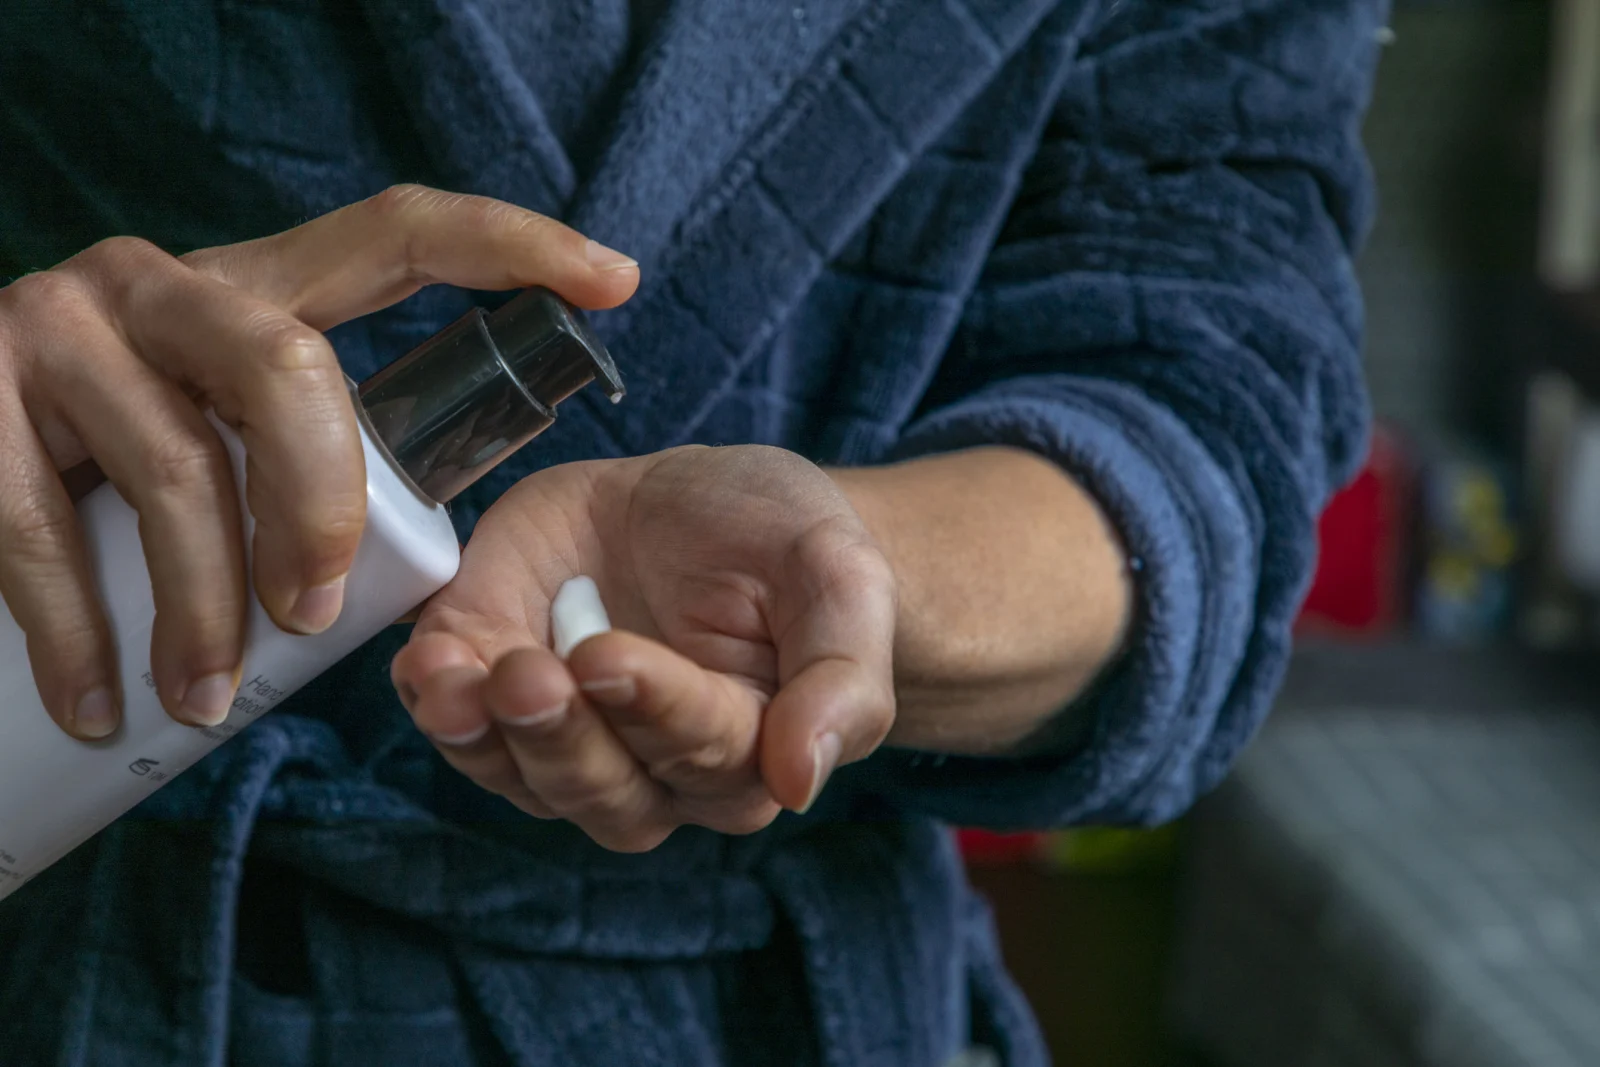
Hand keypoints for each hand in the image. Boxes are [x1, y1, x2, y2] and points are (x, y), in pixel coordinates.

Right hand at [0, 185, 638, 738]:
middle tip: (316, 615)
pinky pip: (38, 531)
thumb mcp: (221, 431)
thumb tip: (396, 586)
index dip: (510, 246)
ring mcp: (60, 329)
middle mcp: (160, 285)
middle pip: (292, 369)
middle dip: (325, 507)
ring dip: (204, 609)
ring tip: (208, 703)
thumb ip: (299, 460)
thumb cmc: (118, 460)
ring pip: (174, 469)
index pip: (396, 236)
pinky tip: (104, 706)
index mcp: (254, 288)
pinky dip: (79, 639)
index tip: (617, 280)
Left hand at [390, 445, 897, 851]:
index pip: (702, 751)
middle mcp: (655, 767)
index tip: (608, 656)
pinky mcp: (498, 683)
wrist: (707, 500)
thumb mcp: (841, 578)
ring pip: (523, 775)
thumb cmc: (784, 540)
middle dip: (559, 737)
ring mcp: (569, 734)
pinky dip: (433, 700)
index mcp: (750, 746)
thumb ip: (842, 680)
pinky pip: (460, 725)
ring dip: (483, 734)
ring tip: (454, 675)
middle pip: (603, 789)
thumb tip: (801, 783)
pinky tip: (424, 665)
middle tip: (529, 674)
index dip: (652, 710)